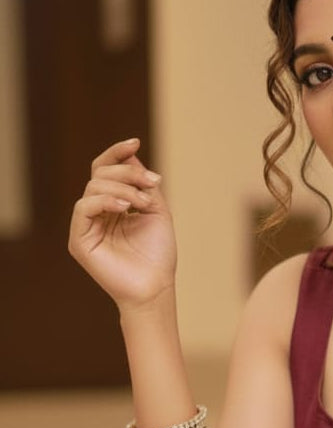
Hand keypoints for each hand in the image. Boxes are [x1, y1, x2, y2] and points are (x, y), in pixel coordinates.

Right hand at [68, 138, 176, 310]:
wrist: (155, 287)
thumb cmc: (158, 254)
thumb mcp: (156, 210)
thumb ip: (143, 184)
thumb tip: (131, 154)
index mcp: (113, 205)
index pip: (106, 170)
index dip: (117, 153)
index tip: (135, 141)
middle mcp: (97, 213)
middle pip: (100, 174)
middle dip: (128, 172)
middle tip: (152, 183)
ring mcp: (86, 226)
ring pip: (93, 187)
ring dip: (123, 188)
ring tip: (144, 203)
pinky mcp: (79, 240)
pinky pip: (83, 207)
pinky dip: (105, 200)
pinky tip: (125, 207)